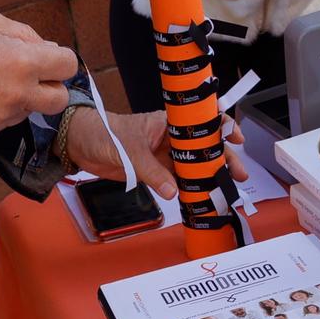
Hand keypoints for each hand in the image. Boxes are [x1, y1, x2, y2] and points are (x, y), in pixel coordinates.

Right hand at [0, 11, 76, 143]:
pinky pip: (0, 125)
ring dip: (19, 100)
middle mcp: (18, 94)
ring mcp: (1, 117)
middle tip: (32, 78)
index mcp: (25, 62)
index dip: (60, 60)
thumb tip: (49, 49)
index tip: (49, 59)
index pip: (68, 66)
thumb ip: (27, 35)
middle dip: (52, 88)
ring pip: (26, 112)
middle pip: (59, 100)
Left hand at [64, 106, 250, 198]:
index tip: (236, 139)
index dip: (221, 128)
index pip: (200, 121)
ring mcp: (163, 155)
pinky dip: (189, 188)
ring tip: (225, 190)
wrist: (81, 144)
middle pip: (202, 147)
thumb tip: (174, 191)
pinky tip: (201, 197)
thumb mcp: (129, 152)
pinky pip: (177, 180)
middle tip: (239, 174)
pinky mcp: (155, 171)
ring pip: (192, 166)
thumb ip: (152, 172)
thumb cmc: (103, 133)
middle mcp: (170, 138)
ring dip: (208, 176)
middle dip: (223, 159)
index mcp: (167, 123)